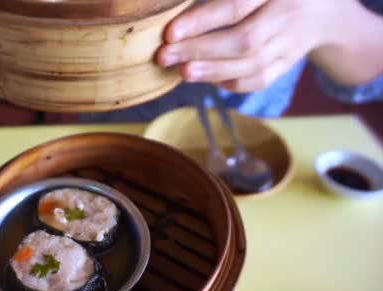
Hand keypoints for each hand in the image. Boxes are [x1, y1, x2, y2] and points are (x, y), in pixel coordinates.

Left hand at [157, 0, 355, 91]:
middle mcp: (288, 15)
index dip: (201, 21)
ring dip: (212, 71)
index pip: (236, 6)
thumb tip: (177, 8)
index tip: (170, 33)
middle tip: (164, 56)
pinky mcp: (288, 64)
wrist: (325, 9)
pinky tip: (205, 78)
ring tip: (181, 71)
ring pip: (252, 65)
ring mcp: (291, 42)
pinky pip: (259, 80)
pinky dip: (230, 82)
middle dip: (199, 50)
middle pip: (243, 40)